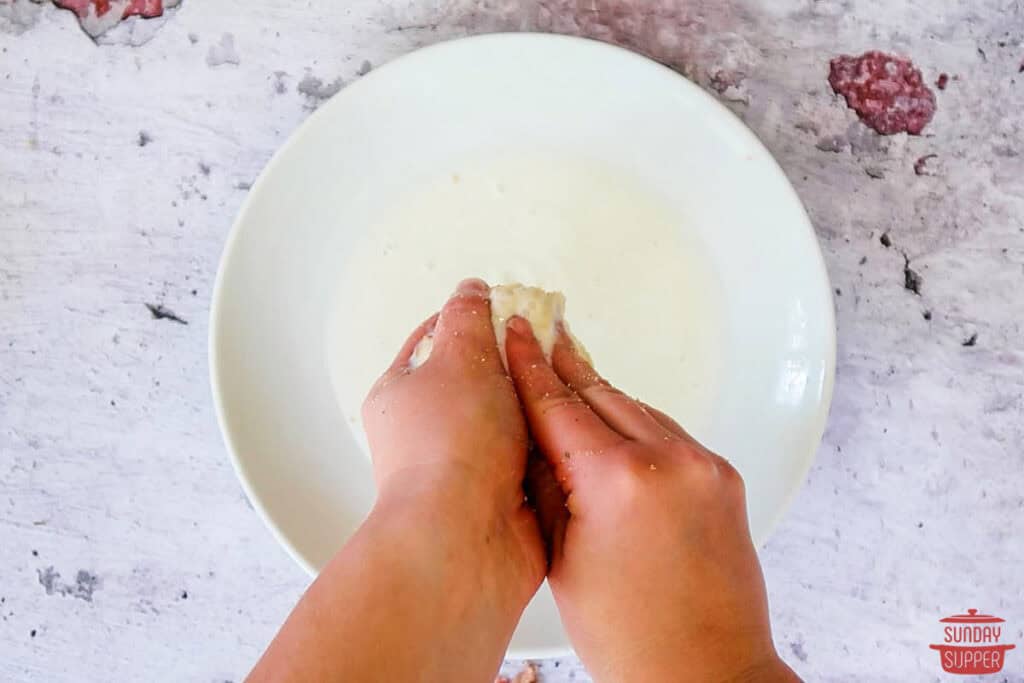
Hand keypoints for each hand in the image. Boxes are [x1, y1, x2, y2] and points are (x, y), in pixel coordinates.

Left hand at [250, 279, 545, 682]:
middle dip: (518, 364)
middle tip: (555, 344)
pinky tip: (577, 429)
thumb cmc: (452, 446)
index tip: (513, 306)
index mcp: (404, 394)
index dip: (474, 318)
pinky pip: (535, 461)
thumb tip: (471, 289)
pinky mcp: (504, 499)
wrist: (465, 540)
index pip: (434, 339)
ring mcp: (469, 468)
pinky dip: (554, 448)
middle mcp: (432, 432)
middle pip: (481, 380)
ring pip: (514, 421)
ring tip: (572, 384)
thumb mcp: (458, 359)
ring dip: (541, 407)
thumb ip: (469, 318)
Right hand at [505, 316, 799, 681]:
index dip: (530, 365)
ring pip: (636, 409)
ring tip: (567, 374)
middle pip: (600, 394)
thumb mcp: (563, 556)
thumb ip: (547, 484)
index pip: (559, 405)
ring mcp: (703, 466)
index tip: (516, 332)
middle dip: (564, 366)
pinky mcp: (722, 476)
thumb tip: (530, 435)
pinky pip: (668, 432)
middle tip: (539, 333)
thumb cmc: (630, 636)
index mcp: (618, 481)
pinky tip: (612, 423)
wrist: (707, 670)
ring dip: (599, 395)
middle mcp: (669, 461)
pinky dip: (636, 423)